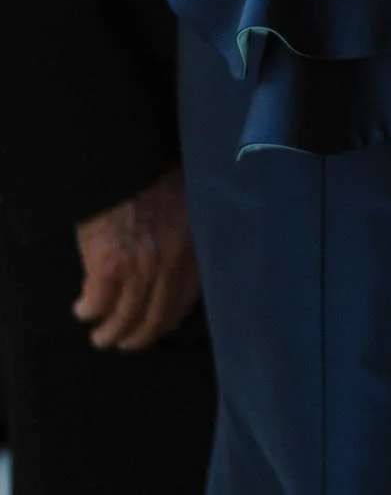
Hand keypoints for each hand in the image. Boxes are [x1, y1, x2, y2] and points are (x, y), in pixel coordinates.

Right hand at [72, 168, 200, 351]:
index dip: (167, 320)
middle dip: (138, 337)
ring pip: (124, 320)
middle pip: (155, 319)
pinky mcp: (108, 267)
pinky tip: (83, 309)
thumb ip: (185, 236)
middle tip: (125, 342)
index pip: (185, 301)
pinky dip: (88, 310)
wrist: (123, 164)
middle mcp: (169, 264)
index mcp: (192, 248)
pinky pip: (96, 304)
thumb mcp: (186, 203)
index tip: (157, 326)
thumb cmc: (154, 176)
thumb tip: (177, 265)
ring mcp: (139, 268)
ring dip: (109, 334)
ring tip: (101, 337)